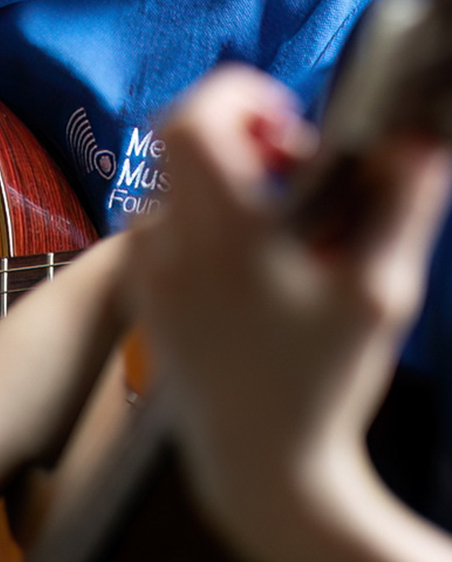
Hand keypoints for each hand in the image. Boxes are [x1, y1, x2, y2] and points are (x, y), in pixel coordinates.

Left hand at [130, 65, 451, 553]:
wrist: (260, 465)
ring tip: (280, 219)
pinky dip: (201, 216)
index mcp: (223, 230)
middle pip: (177, 134)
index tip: (286, 118)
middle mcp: (170, 239)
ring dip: (220, 176)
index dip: (238, 97)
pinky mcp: (141, 290)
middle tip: (289, 162)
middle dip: (233, 128)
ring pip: (172, 179)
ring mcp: (147, 264)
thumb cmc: (323, 381)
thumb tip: (419, 140)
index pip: (196, 119)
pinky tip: (250, 258)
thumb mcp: (378, 295)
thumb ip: (399, 207)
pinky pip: (162, 222)